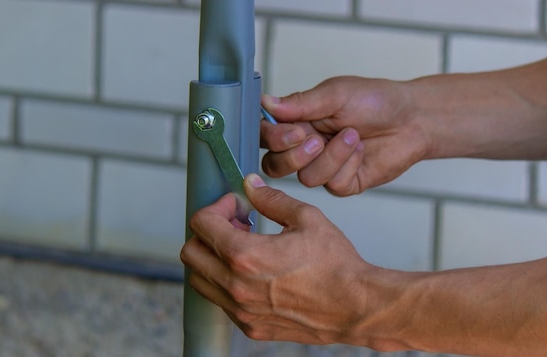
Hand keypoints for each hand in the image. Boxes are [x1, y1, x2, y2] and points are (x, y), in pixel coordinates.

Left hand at [181, 174, 380, 344]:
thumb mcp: (306, 219)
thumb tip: (251, 186)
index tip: (236, 206)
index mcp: (245, 256)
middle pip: (191, 253)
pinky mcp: (250, 326)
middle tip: (236, 225)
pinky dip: (226, 282)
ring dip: (213, 259)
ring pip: (200, 280)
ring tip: (244, 249)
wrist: (356, 307)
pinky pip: (220, 301)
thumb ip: (271, 200)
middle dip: (208, 232)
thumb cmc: (336, 266)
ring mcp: (241, 310)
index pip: (201, 224)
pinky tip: (253, 272)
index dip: (216, 207)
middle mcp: (236, 286)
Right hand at [261, 76, 428, 195]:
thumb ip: (300, 103)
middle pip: (275, 166)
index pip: (265, 137)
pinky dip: (349, 164)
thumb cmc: (375, 101)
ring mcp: (324, 168)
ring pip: (306, 178)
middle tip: (316, 139)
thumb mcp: (335, 94)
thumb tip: (266, 102)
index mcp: (297, 122)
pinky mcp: (344, 183)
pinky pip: (333, 185)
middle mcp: (305, 148)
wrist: (412, 118)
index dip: (273, 139)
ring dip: (332, 156)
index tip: (295, 130)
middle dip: (294, 156)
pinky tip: (362, 150)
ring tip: (353, 136)